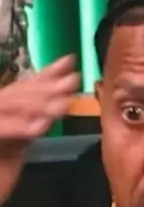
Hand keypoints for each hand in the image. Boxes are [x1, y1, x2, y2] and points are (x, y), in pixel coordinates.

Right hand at [0, 55, 79, 206]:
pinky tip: (39, 127)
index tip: (70, 62)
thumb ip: (35, 121)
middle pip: (18, 93)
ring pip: (8, 104)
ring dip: (37, 103)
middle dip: (47, 85)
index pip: (24, 86)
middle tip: (73, 80)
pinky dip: (17, 127)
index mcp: (1, 109)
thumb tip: (62, 100)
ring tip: (63, 103)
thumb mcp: (19, 144)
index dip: (47, 72)